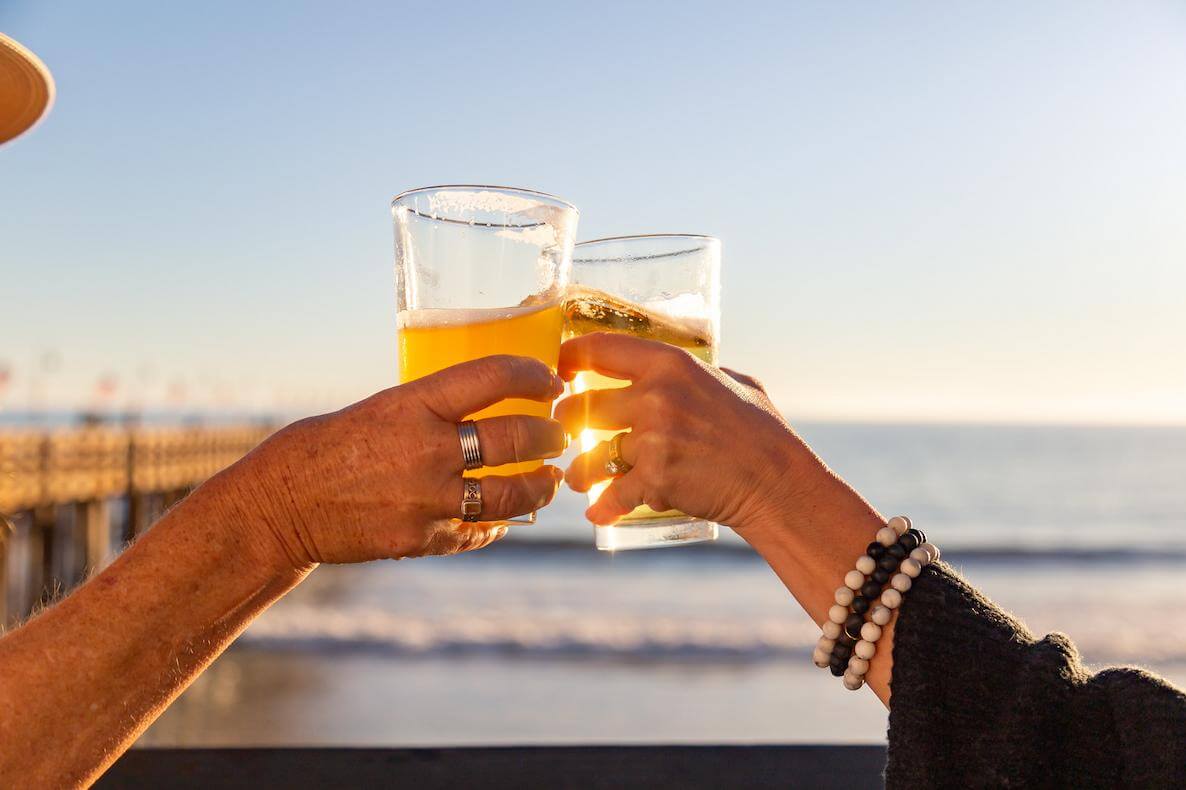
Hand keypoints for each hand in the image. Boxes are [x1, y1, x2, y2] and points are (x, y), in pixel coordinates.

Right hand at [205, 355, 566, 568]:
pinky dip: (496, 523)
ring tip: (547, 479)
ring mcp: (428, 499)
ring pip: (512, 493)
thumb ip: (430, 412)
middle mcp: (427, 450)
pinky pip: (479, 530)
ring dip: (539, 485)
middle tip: (559, 433)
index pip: (493, 376)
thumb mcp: (379, 409)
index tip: (552, 380)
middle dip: (549, 435)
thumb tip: (481, 409)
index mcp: (413, 405)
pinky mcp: (422, 539)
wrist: (278, 508)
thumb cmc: (323, 448)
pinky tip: (504, 516)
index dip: (533, 374)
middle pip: (516, 438)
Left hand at [555, 333, 813, 532]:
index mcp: (670, 364)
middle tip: (565, 431)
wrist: (776, 481)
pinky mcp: (655, 480)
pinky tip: (598, 513)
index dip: (569, 358)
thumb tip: (676, 367)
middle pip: (583, 405)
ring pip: (592, 454)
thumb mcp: (733, 381)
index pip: (600, 349)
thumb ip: (698, 372)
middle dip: (567, 422)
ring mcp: (653, 439)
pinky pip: (614, 494)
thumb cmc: (761, 430)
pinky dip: (604, 507)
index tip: (559, 369)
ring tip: (577, 478)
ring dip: (580, 470)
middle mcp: (656, 397)